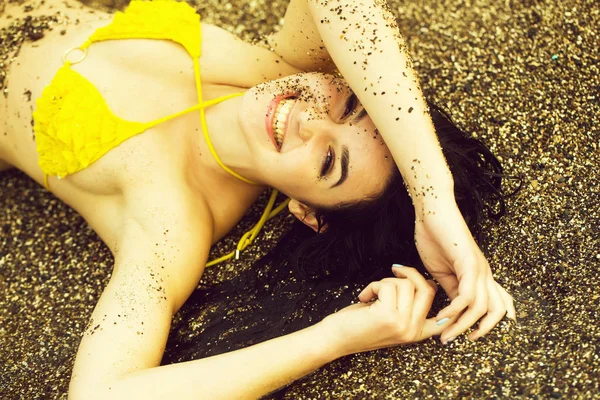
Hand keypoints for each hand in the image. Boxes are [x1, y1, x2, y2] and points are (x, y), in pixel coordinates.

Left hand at [319, 266, 445, 356]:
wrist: (335, 339)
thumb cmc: (359, 325)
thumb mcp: (390, 318)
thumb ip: (408, 307)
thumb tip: (424, 282)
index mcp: (417, 333)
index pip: (446, 317)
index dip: (449, 299)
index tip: (440, 285)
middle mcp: (413, 331)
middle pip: (427, 289)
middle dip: (409, 273)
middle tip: (394, 270)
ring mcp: (402, 324)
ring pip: (406, 285)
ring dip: (385, 282)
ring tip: (371, 294)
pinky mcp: (388, 316)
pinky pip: (388, 286)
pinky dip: (373, 286)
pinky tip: (364, 297)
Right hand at [414, 203, 515, 343]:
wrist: (431, 211)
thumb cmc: (435, 236)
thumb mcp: (442, 271)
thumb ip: (451, 289)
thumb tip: (456, 310)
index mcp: (480, 274)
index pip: (499, 303)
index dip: (492, 323)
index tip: (472, 338)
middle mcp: (485, 273)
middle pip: (497, 310)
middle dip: (482, 330)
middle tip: (460, 341)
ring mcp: (479, 268)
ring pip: (481, 307)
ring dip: (462, 325)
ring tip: (445, 334)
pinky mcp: (469, 264)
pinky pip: (467, 295)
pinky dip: (454, 310)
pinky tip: (441, 316)